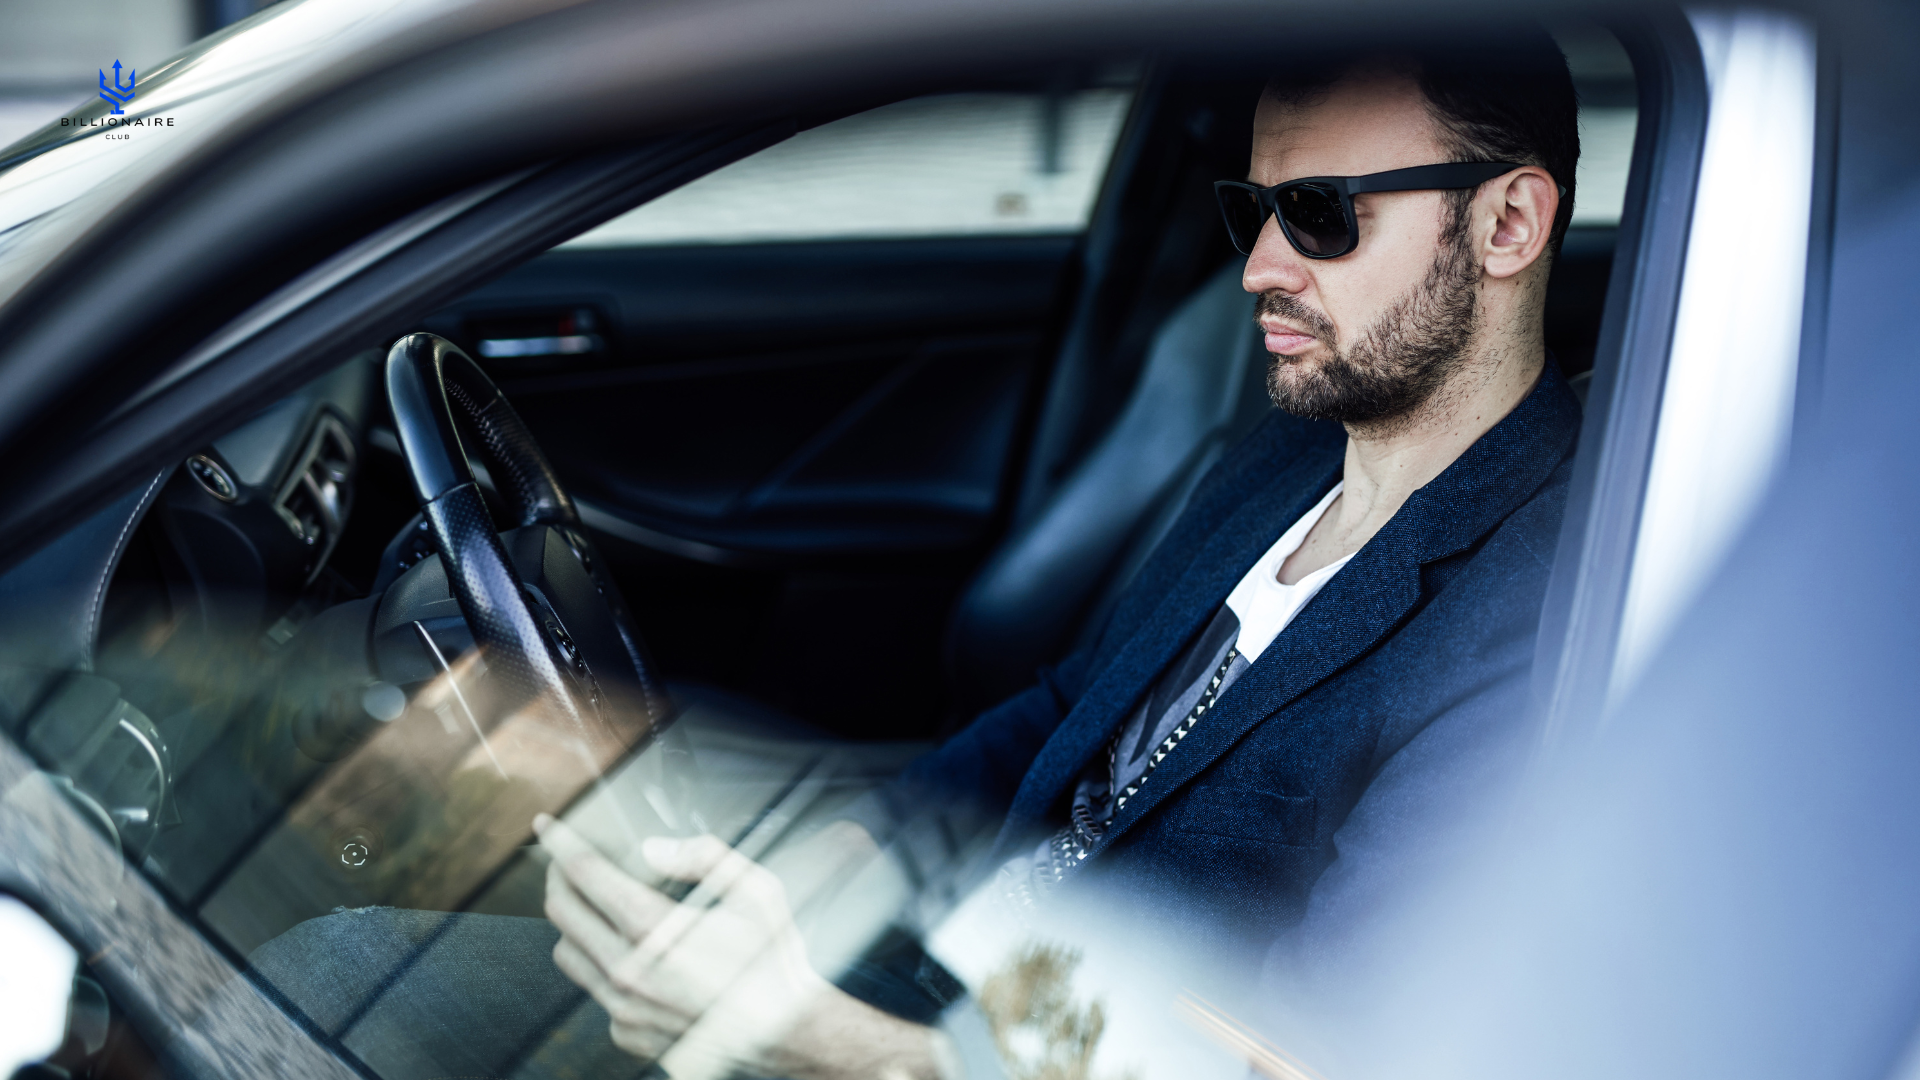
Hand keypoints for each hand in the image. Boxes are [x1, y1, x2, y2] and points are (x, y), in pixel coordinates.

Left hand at [538, 816, 950, 1079]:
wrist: (786, 1033)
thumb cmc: (772, 961)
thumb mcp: (756, 891)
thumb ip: (704, 856)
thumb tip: (653, 849)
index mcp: (655, 931)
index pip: (586, 875)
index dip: (562, 844)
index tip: (548, 826)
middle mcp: (629, 973)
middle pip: (562, 914)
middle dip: (560, 879)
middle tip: (570, 862)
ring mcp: (624, 1009)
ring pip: (569, 955)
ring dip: (575, 924)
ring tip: (597, 906)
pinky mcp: (628, 1033)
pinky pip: (595, 990)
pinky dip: (604, 966)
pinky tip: (634, 955)